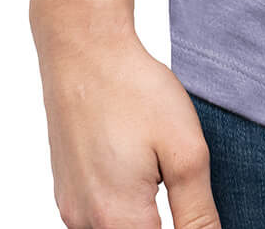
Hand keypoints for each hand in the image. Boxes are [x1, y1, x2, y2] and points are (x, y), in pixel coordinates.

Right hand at [35, 14, 218, 228]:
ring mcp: (72, 210)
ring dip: (144, 220)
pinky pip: (98, 220)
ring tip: (162, 177)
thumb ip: (197, 213)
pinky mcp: (67, 193)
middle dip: (166, 223)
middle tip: (178, 181)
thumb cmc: (135, 92)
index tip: (197, 210)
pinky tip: (142, 176)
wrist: (84, 52)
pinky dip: (124, 211)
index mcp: (118, 220)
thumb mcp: (185, 151)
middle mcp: (86, 224)